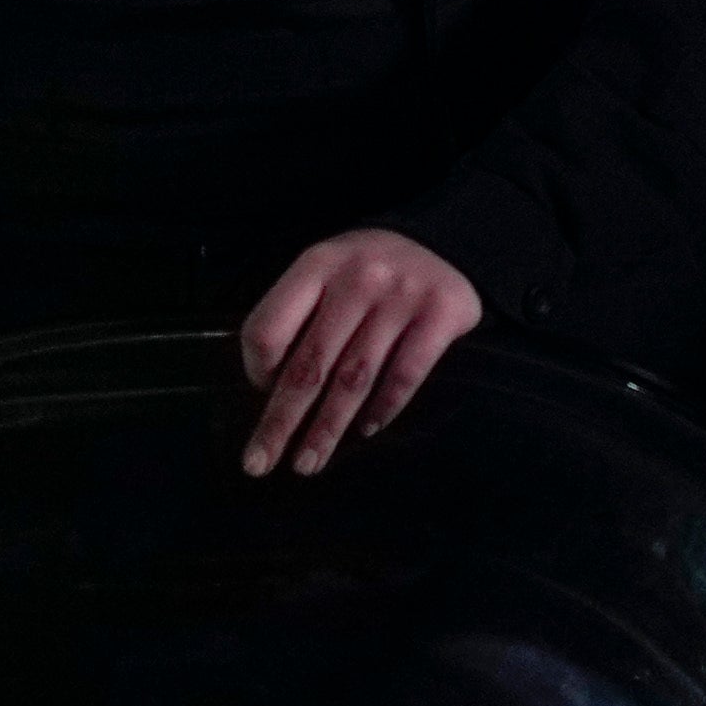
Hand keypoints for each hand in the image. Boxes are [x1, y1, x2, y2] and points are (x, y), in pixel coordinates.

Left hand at [233, 227, 483, 473]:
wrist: (448, 242)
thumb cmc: (370, 269)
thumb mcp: (327, 271)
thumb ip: (300, 315)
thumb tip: (271, 387)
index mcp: (317, 265)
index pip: (269, 327)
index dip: (257, 369)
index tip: (260, 393)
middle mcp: (356, 279)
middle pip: (309, 365)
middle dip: (281, 421)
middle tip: (260, 463)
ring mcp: (401, 297)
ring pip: (353, 379)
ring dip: (327, 429)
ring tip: (308, 463)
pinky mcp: (441, 315)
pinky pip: (404, 376)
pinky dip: (383, 408)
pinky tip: (367, 429)